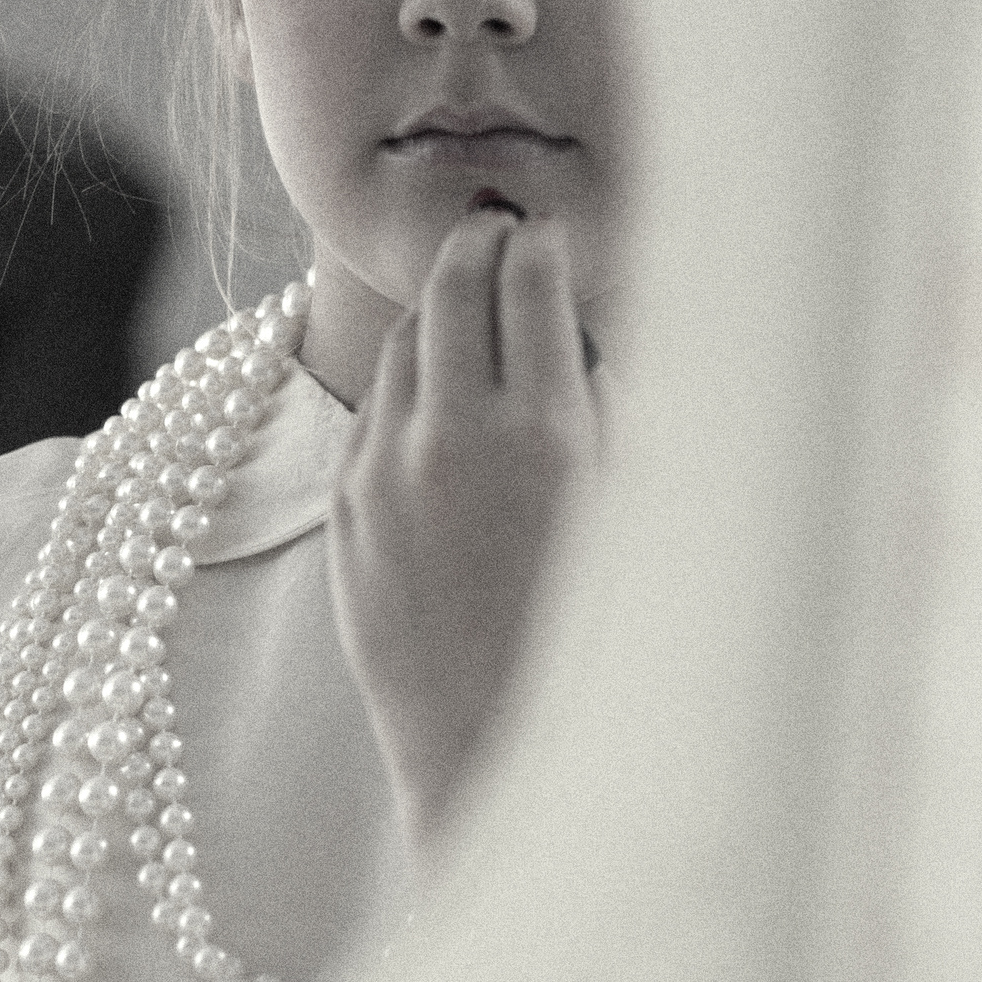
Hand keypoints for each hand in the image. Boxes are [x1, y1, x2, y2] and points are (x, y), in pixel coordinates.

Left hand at [328, 211, 598, 850]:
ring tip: (471, 308)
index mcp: (549, 431)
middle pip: (454, 289)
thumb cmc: (601, 638)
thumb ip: (606, 406)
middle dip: (480, 251)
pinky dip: (408, 388)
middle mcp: (457, 437)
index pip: (532, 282)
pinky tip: (436, 392)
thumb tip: (576, 323)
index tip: (552, 237)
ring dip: (440, 316)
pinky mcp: (348, 508)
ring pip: (406, 344)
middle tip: (499, 236)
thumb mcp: (633, 510)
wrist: (501, 744)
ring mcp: (388, 471)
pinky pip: (374, 412)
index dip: (543, 246)